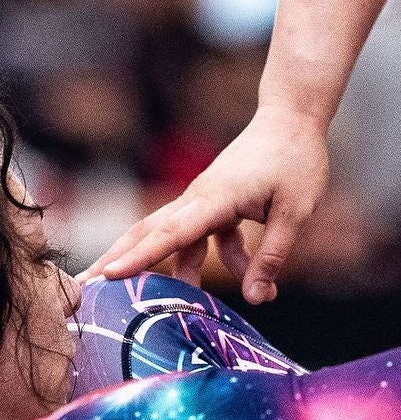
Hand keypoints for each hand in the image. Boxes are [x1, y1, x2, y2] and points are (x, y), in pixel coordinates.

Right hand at [88, 106, 329, 303]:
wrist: (294, 117)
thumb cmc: (296, 160)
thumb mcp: (294, 213)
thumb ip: (272, 256)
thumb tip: (257, 299)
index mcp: (215, 198)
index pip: (170, 233)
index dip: (139, 258)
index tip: (107, 276)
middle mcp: (200, 197)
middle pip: (150, 232)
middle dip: (118, 259)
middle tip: (86, 287)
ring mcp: (205, 198)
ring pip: (174, 236)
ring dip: (169, 268)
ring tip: (147, 302)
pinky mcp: (216, 200)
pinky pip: (205, 234)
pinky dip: (218, 256)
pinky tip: (246, 273)